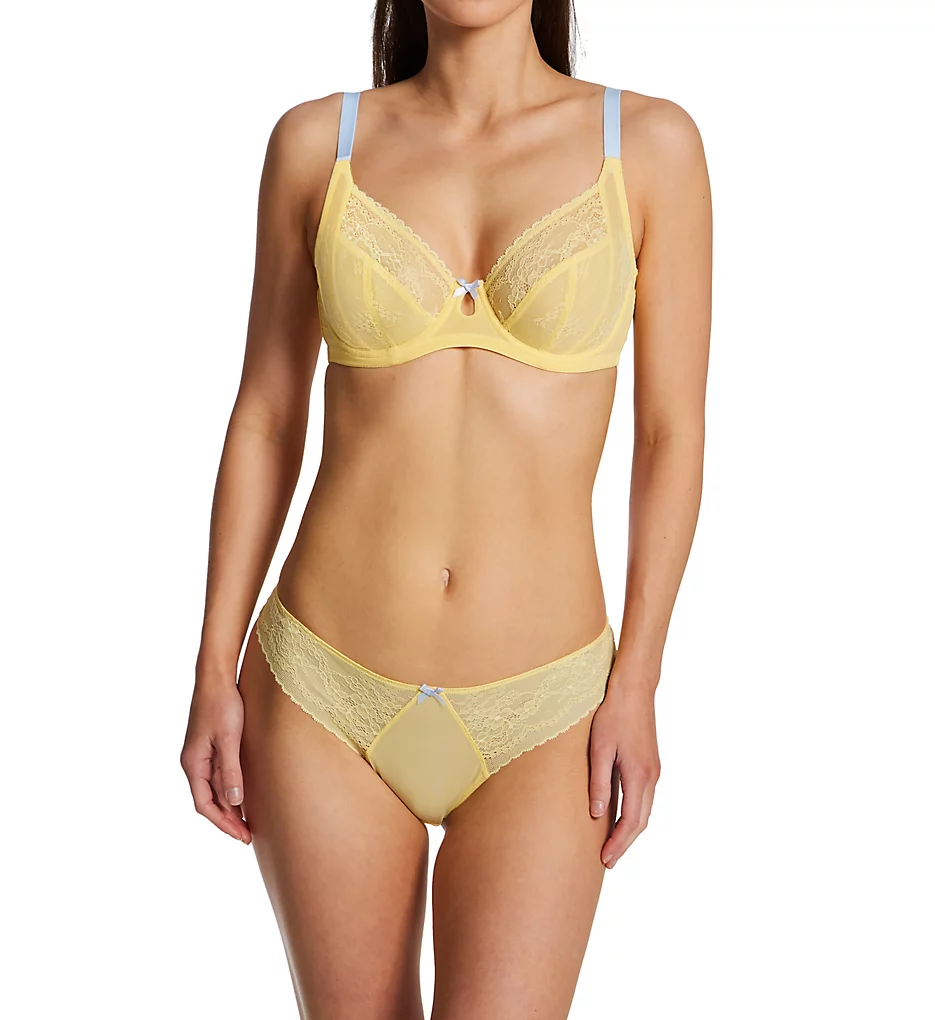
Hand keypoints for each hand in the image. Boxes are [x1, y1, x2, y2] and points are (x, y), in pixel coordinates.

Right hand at [180, 679, 251, 843]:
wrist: (217, 677)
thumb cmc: (222, 705)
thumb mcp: (229, 740)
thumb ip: (230, 771)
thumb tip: (233, 803)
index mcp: (193, 763)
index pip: (204, 804)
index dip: (223, 823)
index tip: (241, 836)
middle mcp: (193, 762)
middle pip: (209, 800)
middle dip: (227, 819)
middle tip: (248, 835)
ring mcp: (201, 754)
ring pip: (214, 789)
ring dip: (229, 806)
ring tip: (248, 822)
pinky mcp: (211, 745)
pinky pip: (218, 775)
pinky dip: (230, 789)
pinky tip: (244, 795)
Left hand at [588, 677, 659, 867]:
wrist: (634, 688)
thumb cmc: (613, 714)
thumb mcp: (599, 748)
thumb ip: (599, 782)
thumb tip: (597, 815)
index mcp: (639, 775)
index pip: (631, 821)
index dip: (619, 844)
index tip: (605, 860)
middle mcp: (651, 777)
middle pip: (641, 821)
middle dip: (625, 843)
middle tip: (607, 860)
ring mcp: (654, 770)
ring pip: (645, 810)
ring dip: (631, 829)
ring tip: (613, 843)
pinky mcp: (651, 763)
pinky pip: (645, 797)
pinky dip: (635, 813)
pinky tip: (620, 815)